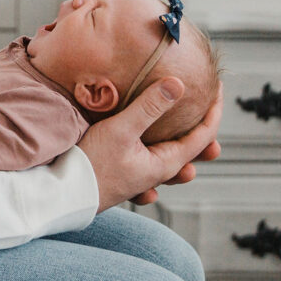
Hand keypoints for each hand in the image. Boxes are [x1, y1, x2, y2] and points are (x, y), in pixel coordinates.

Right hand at [78, 79, 222, 213]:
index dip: (213, 110)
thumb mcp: (121, 130)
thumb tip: (179, 85)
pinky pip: (150, 163)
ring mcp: (141, 176)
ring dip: (184, 141)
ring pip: (171, 156)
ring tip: (192, 128)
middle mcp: (157, 173)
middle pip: (191, 149)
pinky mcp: (125, 175)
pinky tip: (157, 149)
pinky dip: (160, 152)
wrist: (63, 195)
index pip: (203, 137)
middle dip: (204, 127)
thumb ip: (149, 107)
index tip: (217, 87)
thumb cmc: (91, 165)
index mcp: (165, 163)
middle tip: (210, 105)